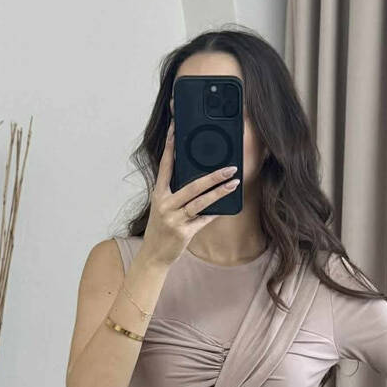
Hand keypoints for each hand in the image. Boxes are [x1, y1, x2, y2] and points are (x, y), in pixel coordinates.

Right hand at [142, 119, 239, 267]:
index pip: (165, 166)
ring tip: (233, 184)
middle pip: (192, 186)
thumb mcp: (163, 207)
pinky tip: (227, 206)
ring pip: (200, 202)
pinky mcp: (183, 232)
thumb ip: (176, 193)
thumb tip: (199, 179)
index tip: (175, 130)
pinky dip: (215, 212)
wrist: (153, 255)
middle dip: (213, 176)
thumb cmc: (161, 228)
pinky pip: (204, 219)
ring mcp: (174, 219)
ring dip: (219, 192)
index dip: (169, 148)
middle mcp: (165, 204)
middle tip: (229, 168)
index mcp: (158, 194)